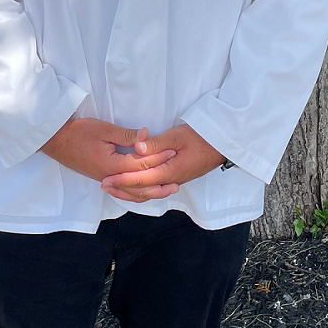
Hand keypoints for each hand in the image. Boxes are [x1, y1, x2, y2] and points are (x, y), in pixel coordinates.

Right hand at [41, 117, 177, 184]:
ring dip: (150, 192)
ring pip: (131, 193)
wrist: (56, 140)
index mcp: (112, 165)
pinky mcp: (103, 178)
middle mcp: (110, 177)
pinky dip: (136, 194)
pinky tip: (144, 192)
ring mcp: (105, 180)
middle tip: (177, 181)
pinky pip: (123, 191)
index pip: (141, 165)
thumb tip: (146, 135)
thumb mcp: (104, 129)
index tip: (173, 152)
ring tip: (166, 191)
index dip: (158, 158)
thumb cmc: (79, 132)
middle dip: (159, 182)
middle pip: (139, 185)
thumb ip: (126, 134)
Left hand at [100, 123, 225, 202]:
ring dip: (130, 191)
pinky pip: (156, 188)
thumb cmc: (202, 136)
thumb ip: (156, 143)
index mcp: (170, 171)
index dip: (122, 180)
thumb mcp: (178, 135)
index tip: (106, 180)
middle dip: (122, 189)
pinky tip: (135, 186)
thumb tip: (137, 149)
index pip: (141, 180)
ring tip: (114, 188)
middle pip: (142, 190)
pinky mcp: (177, 177)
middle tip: (104, 185)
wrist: (223, 143)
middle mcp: (171, 180)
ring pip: (149, 192)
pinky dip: (142, 189)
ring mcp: (175, 180)